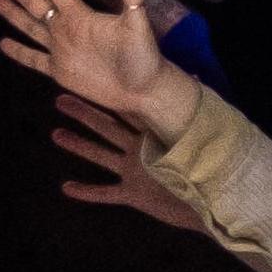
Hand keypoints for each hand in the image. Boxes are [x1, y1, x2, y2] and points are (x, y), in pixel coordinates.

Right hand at [0, 0, 171, 122]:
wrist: (142, 90)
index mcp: (80, 14)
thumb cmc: (143, 56)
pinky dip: (18, 52)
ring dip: (11, 11)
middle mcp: (66, 27)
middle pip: (33, 1)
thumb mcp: (137, 25)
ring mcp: (60, 49)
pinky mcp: (59, 71)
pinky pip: (33, 59)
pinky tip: (3, 43)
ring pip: (28, 26)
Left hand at [49, 89, 205, 234]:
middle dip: (83, 113)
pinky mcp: (132, 194)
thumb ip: (193, 104)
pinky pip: (105, 193)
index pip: (127, 108)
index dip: (109, 95)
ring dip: (77, 145)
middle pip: (106, 126)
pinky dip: (86, 191)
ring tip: (56, 135)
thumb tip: (193, 74)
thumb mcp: (202, 130)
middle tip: (60, 100)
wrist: (215, 198)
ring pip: (99, 154)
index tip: (90, 80)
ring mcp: (134, 171)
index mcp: (155, 132)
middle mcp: (140, 149)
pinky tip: (66, 187)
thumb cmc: (212, 162)